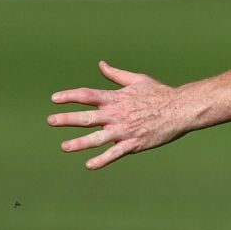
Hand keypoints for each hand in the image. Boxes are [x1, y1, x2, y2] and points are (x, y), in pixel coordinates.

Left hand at [48, 61, 189, 169]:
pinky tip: (89, 165)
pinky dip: (102, 160)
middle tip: (51, 121)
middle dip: (67, 119)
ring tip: (64, 147)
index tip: (54, 99)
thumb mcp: (137, 80)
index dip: (69, 96)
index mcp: (116, 98)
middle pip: (87, 117)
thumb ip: (116, 75)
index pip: (87, 95)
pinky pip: (115, 153)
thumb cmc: (159, 93)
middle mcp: (117, 114)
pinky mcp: (134, 143)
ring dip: (79, 143)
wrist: (180, 109)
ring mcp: (125, 130)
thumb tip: (101, 64)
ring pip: (97, 138)